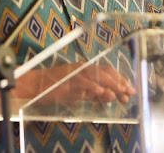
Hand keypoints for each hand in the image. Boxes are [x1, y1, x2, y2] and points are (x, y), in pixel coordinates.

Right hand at [18, 62, 134, 105]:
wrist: (34, 84)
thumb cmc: (53, 87)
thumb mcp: (76, 91)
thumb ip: (91, 93)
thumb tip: (108, 96)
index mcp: (84, 68)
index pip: (106, 71)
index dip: (119, 79)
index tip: (129, 88)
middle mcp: (82, 68)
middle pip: (106, 72)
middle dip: (120, 82)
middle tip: (130, 93)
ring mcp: (75, 73)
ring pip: (98, 76)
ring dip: (112, 84)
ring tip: (121, 93)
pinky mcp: (68, 80)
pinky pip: (84, 83)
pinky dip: (94, 87)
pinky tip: (103, 93)